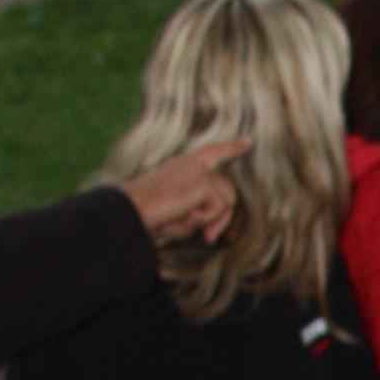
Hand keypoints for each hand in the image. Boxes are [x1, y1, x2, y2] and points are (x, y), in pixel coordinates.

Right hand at [128, 134, 246, 246]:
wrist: (130, 209)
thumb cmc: (145, 214)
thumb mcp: (174, 212)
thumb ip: (195, 212)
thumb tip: (212, 230)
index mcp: (181, 166)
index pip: (212, 152)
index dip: (231, 147)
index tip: (248, 142)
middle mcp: (192, 163)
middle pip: (227, 190)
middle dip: (222, 218)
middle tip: (207, 238)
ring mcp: (199, 171)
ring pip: (226, 202)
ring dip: (211, 220)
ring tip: (185, 221)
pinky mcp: (203, 181)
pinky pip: (218, 208)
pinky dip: (203, 219)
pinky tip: (183, 214)